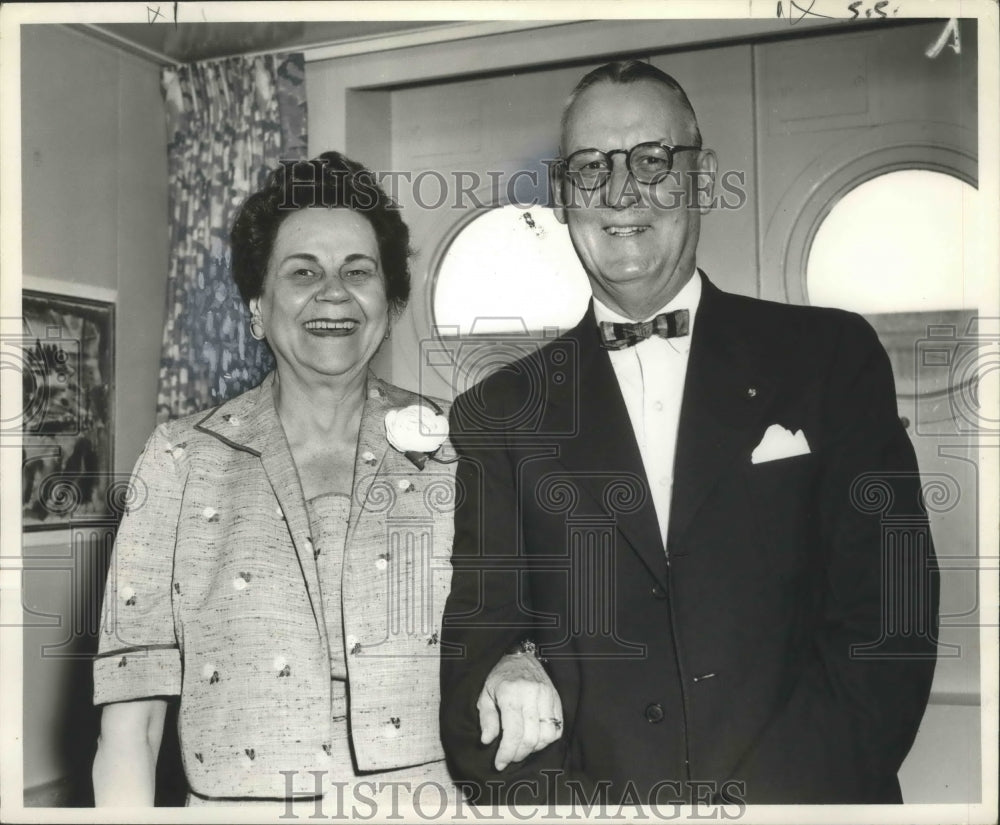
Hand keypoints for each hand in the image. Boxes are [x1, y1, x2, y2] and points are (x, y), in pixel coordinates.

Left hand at [477, 652, 562, 770]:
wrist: (520, 657)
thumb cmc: (499, 677)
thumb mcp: (485, 694)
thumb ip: (486, 719)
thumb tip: (487, 741)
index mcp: (510, 693)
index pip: (513, 732)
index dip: (507, 753)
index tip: (500, 764)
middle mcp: (531, 694)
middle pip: (531, 738)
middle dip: (519, 754)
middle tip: (509, 757)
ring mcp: (547, 696)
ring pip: (547, 736)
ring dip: (534, 748)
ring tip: (522, 747)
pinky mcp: (557, 699)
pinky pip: (557, 728)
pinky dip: (547, 740)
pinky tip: (535, 738)